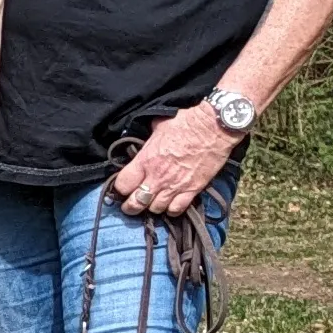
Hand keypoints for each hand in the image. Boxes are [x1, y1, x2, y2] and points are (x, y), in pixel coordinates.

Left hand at [110, 102, 234, 216]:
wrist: (214, 126)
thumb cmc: (186, 122)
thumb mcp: (158, 126)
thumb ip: (147, 140)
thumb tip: (141, 140)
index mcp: (145, 160)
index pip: (122, 185)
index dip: (119, 189)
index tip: (120, 188)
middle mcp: (157, 177)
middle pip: (135, 203)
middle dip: (130, 206)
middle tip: (130, 206)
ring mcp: (175, 186)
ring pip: (155, 209)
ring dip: (151, 208)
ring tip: (151, 204)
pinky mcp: (192, 190)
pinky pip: (177, 209)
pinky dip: (171, 210)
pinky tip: (170, 205)